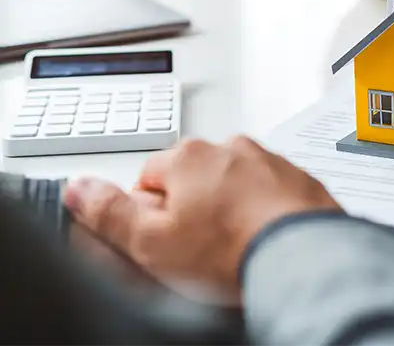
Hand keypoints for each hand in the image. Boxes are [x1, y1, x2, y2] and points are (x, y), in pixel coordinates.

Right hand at [63, 136, 340, 293]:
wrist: (303, 255)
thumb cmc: (233, 248)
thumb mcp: (152, 242)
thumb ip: (110, 212)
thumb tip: (80, 190)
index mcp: (188, 156)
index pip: (148, 176)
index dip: (149, 214)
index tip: (163, 238)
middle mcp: (230, 148)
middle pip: (193, 177)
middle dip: (191, 207)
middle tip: (200, 245)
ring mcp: (267, 160)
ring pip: (233, 183)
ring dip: (230, 207)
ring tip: (236, 243)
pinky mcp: (297, 178)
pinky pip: (269, 192)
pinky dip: (264, 210)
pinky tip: (263, 237)